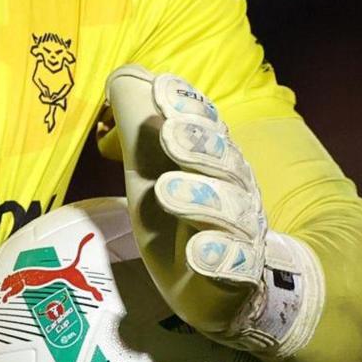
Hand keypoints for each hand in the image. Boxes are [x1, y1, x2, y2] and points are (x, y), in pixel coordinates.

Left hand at [99, 64, 323, 359]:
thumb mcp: (149, 168)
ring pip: (231, 210)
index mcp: (212, 156)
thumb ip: (136, 124)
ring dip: (201, 198)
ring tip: (167, 192)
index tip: (162, 90)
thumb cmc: (181, 214)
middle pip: (223, 159)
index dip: (187, 104)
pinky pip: (237, 264)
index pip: (207, 122)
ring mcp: (240, 232)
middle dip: (198, 144)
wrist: (226, 287)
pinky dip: (221, 257)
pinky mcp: (238, 275)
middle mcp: (234, 187)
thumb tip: (121, 75)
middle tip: (169, 135)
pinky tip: (201, 254)